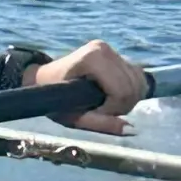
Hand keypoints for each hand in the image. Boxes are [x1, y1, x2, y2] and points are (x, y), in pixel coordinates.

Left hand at [24, 40, 144, 135]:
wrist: (43, 80)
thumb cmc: (54, 98)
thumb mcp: (73, 117)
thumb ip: (101, 124)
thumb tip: (132, 130)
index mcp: (91, 57)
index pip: (121, 91)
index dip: (112, 110)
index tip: (94, 114)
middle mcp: (104, 49)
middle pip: (132, 88)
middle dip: (121, 106)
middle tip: (101, 112)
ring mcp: (112, 50)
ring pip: (138, 83)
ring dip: (128, 100)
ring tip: (106, 105)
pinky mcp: (118, 56)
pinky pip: (138, 78)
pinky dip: (132, 92)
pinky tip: (115, 97)